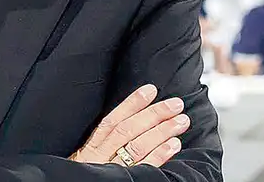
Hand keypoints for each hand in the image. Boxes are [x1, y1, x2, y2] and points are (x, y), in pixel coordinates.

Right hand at [70, 84, 187, 167]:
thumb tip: (129, 120)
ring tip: (181, 121)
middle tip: (175, 104)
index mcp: (90, 149)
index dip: (131, 104)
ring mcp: (113, 170)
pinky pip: (145, 168)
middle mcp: (100, 157)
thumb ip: (102, 143)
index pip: (112, 121)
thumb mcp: (85, 158)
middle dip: (153, 114)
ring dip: (162, 131)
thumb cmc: (83, 175)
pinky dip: (160, 155)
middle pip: (128, 131)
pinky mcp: (124, 181)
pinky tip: (174, 145)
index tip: (150, 90)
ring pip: (138, 146)